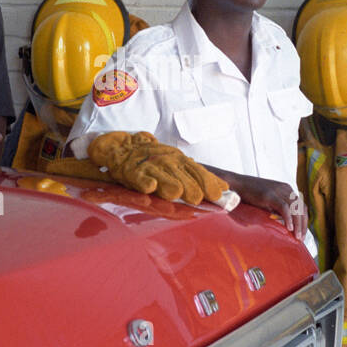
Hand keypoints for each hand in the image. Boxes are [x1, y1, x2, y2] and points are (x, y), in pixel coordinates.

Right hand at [87, 132, 226, 205]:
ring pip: (162, 175)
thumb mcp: (177, 163)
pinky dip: (145, 182)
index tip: (219, 194)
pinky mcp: (132, 172)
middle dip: (191, 186)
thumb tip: (224, 188)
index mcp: (179, 160)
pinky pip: (139, 178)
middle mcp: (167, 162)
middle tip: (198, 199)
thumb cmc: (153, 158)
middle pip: (182, 174)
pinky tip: (150, 187)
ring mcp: (150, 166)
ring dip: (170, 184)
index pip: (197, 171)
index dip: (208, 182)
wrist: (122, 146)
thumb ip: (197, 175)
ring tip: (177, 193)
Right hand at [226, 174, 306, 241]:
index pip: (301, 206)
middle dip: (303, 225)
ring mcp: (278, 191)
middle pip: (301, 208)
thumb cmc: (250, 195)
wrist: (236, 184)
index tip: (301, 234)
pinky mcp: (270, 194)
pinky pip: (284, 207)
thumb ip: (277, 210)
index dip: (304, 221)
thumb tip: (285, 225)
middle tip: (301, 239)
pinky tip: (289, 228)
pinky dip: (288, 218)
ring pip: (295, 208)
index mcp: (287, 189)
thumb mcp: (268, 202)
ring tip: (297, 237)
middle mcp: (286, 189)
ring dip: (298, 224)